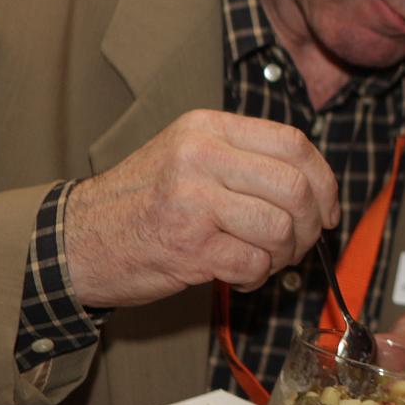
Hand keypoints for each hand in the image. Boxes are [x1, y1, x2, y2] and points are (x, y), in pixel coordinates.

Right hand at [63, 110, 338, 307]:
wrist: (75, 240)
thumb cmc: (140, 201)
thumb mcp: (186, 155)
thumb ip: (243, 158)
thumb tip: (314, 186)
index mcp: (206, 127)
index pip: (293, 143)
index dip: (324, 180)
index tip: (328, 208)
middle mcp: (200, 156)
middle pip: (295, 187)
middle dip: (312, 225)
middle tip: (300, 244)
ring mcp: (193, 201)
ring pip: (280, 228)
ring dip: (284, 255)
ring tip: (264, 260)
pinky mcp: (188, 247)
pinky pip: (254, 264)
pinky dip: (256, 277)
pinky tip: (239, 276)